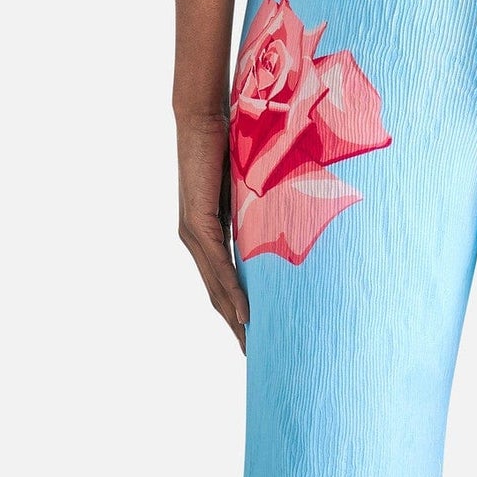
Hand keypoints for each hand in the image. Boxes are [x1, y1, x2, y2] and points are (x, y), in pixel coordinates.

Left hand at [177, 110, 248, 350]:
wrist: (202, 119)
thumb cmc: (227, 148)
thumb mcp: (248, 193)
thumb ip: (256, 216)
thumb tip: (283, 230)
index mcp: (206, 235)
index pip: (221, 283)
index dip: (235, 312)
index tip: (252, 338)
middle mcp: (195, 239)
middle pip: (216, 295)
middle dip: (235, 328)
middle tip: (253, 357)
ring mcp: (193, 233)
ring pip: (216, 286)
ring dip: (233, 319)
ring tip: (251, 345)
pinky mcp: (197, 222)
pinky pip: (218, 265)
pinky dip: (231, 291)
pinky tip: (243, 313)